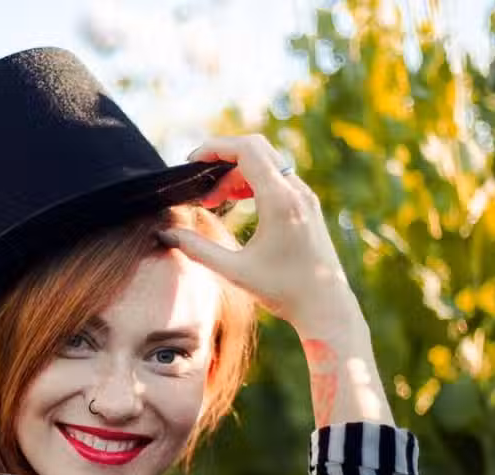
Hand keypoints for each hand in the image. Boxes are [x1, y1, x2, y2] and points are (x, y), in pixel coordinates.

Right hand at [159, 134, 365, 340]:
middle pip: (256, 148)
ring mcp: (305, 196)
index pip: (247, 150)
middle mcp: (297, 191)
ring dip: (236, 173)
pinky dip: (253, 180)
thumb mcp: (234, 271)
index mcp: (280, 201)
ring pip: (266, 161)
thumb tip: (167, 234)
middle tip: (202, 188)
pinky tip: (238, 200)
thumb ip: (198, 249)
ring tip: (215, 200)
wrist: (327, 306)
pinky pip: (277, 176)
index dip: (215, 148)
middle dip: (223, 159)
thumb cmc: (284, 291)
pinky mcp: (307, 205)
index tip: (192, 161)